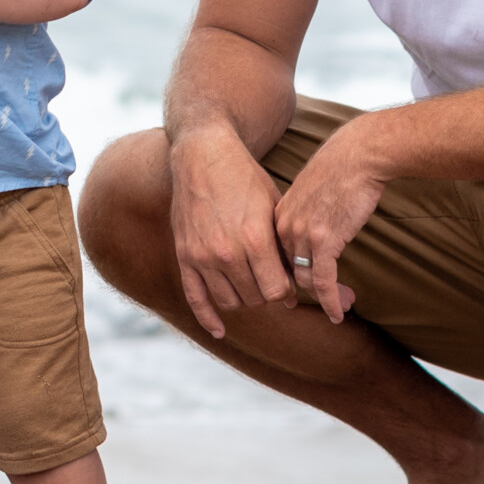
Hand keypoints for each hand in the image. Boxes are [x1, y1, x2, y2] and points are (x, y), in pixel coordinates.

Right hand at [166, 129, 297, 338]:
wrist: (203, 154)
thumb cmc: (246, 178)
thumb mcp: (274, 208)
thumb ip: (286, 249)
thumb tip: (299, 290)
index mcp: (254, 238)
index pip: (277, 290)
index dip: (287, 289)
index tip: (289, 280)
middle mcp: (226, 252)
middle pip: (256, 298)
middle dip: (268, 293)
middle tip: (271, 279)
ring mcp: (202, 256)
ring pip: (230, 301)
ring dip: (244, 299)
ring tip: (251, 284)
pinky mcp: (184, 255)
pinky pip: (195, 298)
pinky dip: (208, 318)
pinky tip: (220, 330)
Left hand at [270, 118, 383, 324]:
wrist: (358, 155)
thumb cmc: (340, 170)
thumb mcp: (309, 193)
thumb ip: (301, 215)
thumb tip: (308, 234)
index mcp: (276, 215)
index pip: (273, 257)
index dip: (284, 278)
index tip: (293, 294)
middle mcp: (283, 227)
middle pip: (285, 272)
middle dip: (302, 293)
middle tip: (320, 304)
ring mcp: (302, 235)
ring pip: (304, 281)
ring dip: (322, 299)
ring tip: (339, 309)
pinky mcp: (324, 241)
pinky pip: (323, 282)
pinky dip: (330, 301)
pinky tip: (338, 314)